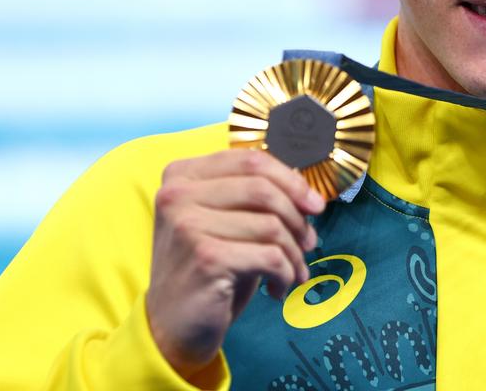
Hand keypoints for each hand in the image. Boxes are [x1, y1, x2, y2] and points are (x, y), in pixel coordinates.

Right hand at [146, 149, 325, 380]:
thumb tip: (306, 188)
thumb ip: (255, 195)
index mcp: (182, 175)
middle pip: (263, 188)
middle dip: (297, 217)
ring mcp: (188, 225)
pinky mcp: (206, 258)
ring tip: (293, 271)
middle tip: (309, 242)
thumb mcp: (226, 221)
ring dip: (294, 252)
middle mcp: (178, 195)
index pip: (251, 159)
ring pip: (271, 225)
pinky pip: (270, 256)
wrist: (171, 326)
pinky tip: (277, 288)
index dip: (291, 180)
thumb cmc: (208, 268)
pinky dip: (285, 273)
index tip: (314, 204)